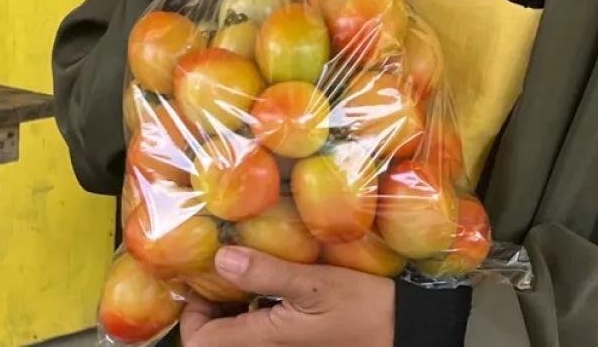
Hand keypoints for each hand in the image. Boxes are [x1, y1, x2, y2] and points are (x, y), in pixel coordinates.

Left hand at [180, 248, 393, 346]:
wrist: (406, 333)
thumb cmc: (365, 309)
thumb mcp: (316, 283)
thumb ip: (267, 273)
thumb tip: (221, 258)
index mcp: (266, 341)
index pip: (200, 343)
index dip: (191, 315)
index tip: (201, 281)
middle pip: (215, 343)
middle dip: (209, 311)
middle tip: (219, 272)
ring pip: (237, 339)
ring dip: (229, 313)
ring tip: (239, 273)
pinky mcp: (296, 346)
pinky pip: (260, 337)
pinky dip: (251, 317)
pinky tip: (264, 289)